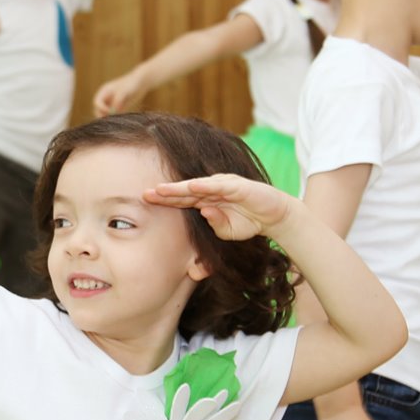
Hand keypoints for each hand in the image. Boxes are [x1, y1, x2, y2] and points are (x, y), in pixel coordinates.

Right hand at [92, 72, 142, 115]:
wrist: (141, 82)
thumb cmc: (131, 84)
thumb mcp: (123, 91)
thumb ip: (118, 100)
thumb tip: (114, 111)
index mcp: (104, 91)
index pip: (97, 102)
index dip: (101, 108)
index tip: (109, 111)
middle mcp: (106, 98)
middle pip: (98, 110)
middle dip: (102, 115)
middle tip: (110, 120)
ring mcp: (112, 103)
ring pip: (105, 114)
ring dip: (108, 118)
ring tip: (117, 120)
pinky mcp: (118, 108)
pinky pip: (113, 115)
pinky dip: (115, 119)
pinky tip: (121, 119)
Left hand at [144, 173, 290, 241]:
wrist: (275, 217)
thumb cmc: (249, 223)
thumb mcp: (228, 232)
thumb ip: (216, 226)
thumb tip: (205, 214)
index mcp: (206, 201)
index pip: (181, 200)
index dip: (164, 199)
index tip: (145, 200)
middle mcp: (212, 191)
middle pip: (184, 192)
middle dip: (165, 193)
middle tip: (145, 194)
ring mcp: (224, 186)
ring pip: (198, 186)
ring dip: (179, 188)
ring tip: (162, 190)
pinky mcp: (238, 186)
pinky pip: (219, 186)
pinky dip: (206, 186)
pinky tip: (192, 187)